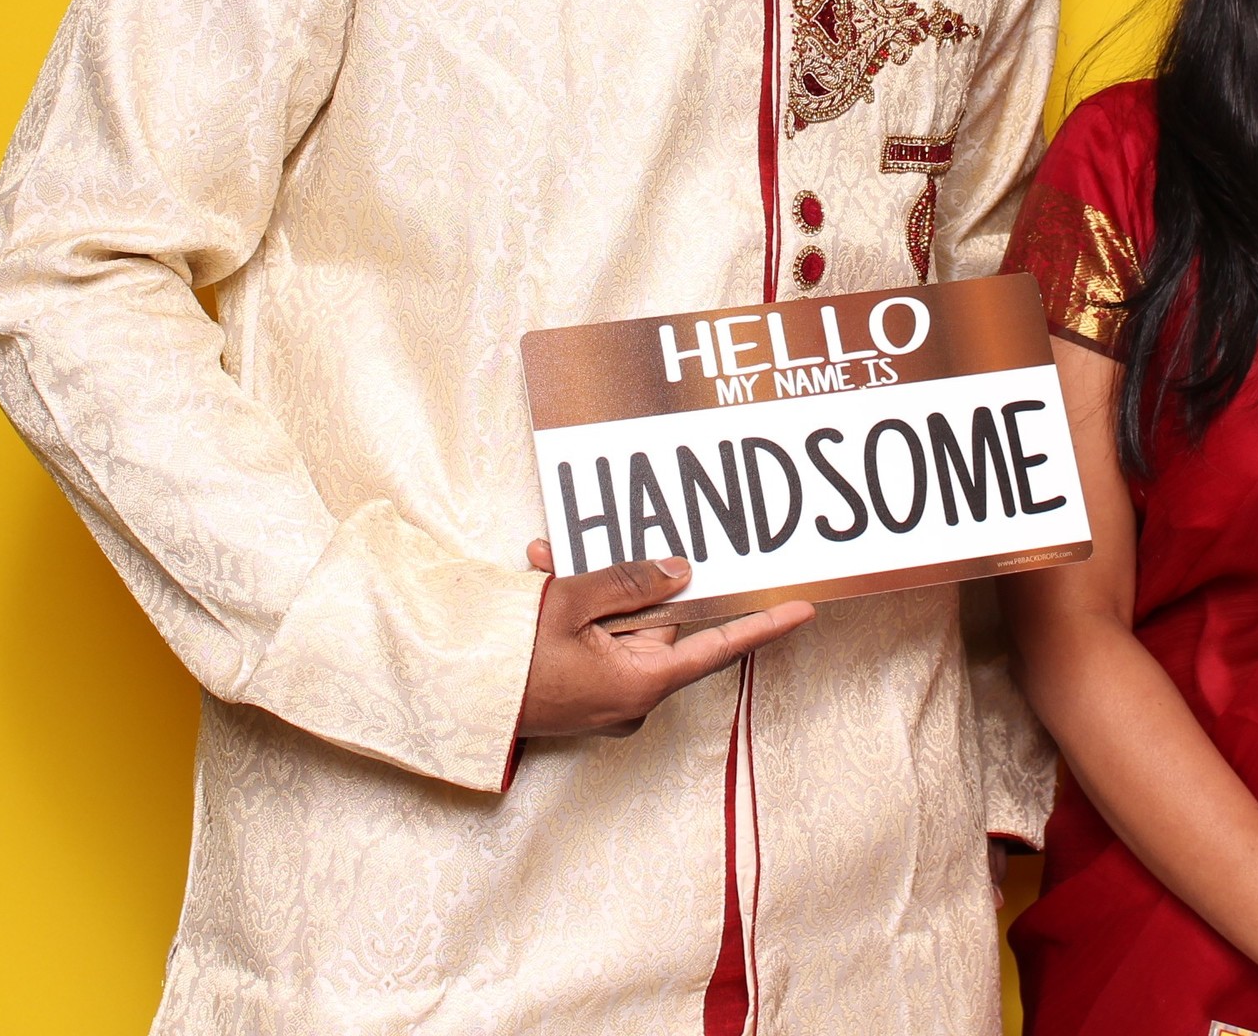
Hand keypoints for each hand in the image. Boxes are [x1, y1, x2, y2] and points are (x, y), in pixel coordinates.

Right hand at [514, 539, 813, 737]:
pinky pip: (594, 644)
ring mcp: (607, 699)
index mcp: (643, 681)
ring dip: (586, 594)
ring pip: (617, 627)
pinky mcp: (583, 695)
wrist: (453, 698)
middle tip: (577, 557)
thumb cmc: (511, 660)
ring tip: (546, 566)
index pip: (718, 647)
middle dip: (621, 585)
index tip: (804, 610)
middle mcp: (633, 697)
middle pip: (655, 623)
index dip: (762, 626)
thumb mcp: (572, 604)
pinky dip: (571, 614)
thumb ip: (631, 583)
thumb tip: (681, 573)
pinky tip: (539, 583)